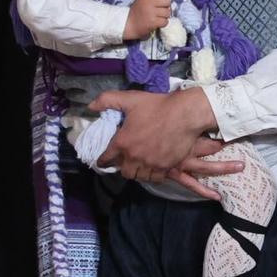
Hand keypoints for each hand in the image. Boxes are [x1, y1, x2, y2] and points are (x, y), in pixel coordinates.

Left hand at [88, 88, 243, 197]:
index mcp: (123, 142)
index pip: (106, 159)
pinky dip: (153, 175)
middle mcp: (134, 156)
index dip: (103, 161)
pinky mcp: (166, 167)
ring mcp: (151, 163)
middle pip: (124, 172)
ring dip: (138, 172)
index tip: (104, 161)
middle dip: (123, 167)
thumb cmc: (158, 106)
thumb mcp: (131, 99)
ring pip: (139, 176)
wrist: (186, 114)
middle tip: (127, 161)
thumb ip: (107, 100)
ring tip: (141, 165)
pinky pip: (155, 178)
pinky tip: (154, 167)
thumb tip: (91, 106)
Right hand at [124, 0, 173, 41]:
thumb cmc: (136, 12)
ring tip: (158, 17)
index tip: (162, 1)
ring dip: (165, 16)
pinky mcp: (153, 22)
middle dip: (166, 6)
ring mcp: (151, 12)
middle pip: (167, 1)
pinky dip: (163, 23)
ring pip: (167, 12)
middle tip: (161, 10)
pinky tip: (157, 22)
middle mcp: (148, 2)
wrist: (128, 24)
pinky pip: (165, 21)